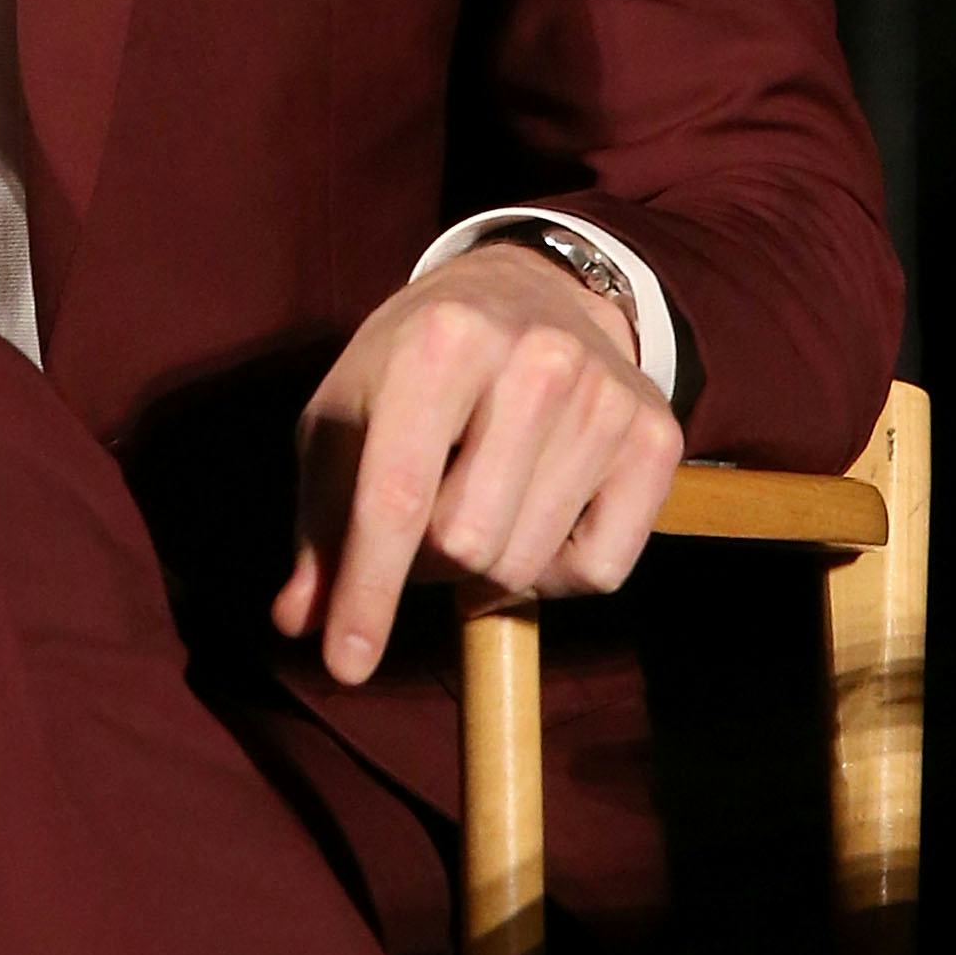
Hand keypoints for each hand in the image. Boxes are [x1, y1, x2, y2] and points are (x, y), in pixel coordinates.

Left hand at [270, 243, 683, 684]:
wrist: (530, 288)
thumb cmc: (416, 361)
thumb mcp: (348, 412)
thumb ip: (320, 519)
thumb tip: (299, 622)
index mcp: (438, 342)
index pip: (396, 496)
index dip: (367, 592)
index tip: (343, 666)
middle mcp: (533, 360)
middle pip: (467, 544)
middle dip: (428, 564)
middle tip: (422, 529)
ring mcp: (604, 395)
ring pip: (528, 565)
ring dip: (486, 570)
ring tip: (474, 509)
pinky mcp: (657, 434)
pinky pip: (601, 571)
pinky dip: (554, 575)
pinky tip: (533, 517)